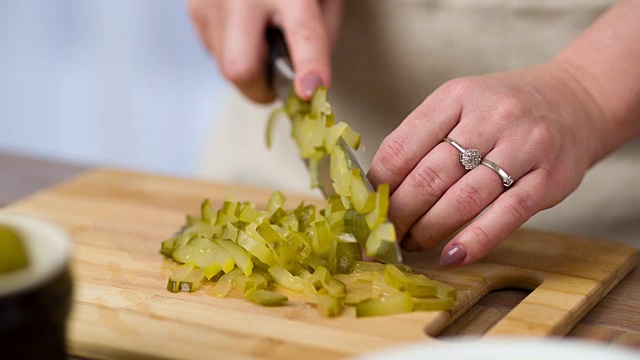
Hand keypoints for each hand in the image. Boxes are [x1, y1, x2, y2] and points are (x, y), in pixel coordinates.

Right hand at [188, 0, 343, 102]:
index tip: (309, 91)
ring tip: (262, 39)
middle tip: (279, 85)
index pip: (303, 33)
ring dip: (249, 69)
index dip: (308, 66)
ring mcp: (210, 2)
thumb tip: (306, 80)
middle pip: (240, 68)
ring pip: (224, 66)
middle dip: (261, 89)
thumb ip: (321, 35)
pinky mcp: (194, 8)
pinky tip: (244, 28)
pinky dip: (233, 51)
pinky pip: (214, 51)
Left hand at [368, 62, 606, 266]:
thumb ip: (423, 138)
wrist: (577, 99)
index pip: (401, 146)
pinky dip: (475, 240)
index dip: (377, 184)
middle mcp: (490, 117)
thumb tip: (377, 185)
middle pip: (429, 176)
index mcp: (455, 96)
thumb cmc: (505, 109)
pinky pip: (507, 215)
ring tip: (410, 245)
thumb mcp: (460, 104)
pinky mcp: (549, 178)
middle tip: (382, 236)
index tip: (364, 209)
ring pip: (463, 198)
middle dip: (398, 214)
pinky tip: (451, 255)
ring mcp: (523, 146)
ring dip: (429, 229)